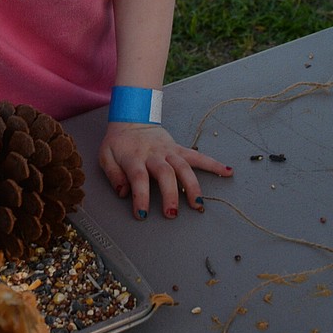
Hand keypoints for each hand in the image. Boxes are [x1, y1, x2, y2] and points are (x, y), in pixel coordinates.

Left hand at [98, 122, 232, 219]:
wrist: (132, 118)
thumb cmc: (119, 142)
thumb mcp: (105, 156)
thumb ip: (113, 174)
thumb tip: (123, 192)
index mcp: (134, 157)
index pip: (138, 178)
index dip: (141, 197)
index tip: (142, 214)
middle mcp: (154, 154)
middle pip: (165, 174)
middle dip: (170, 194)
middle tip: (172, 213)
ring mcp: (168, 151)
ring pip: (184, 166)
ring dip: (192, 185)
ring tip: (198, 204)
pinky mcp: (178, 148)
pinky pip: (197, 156)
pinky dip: (213, 163)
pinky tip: (227, 172)